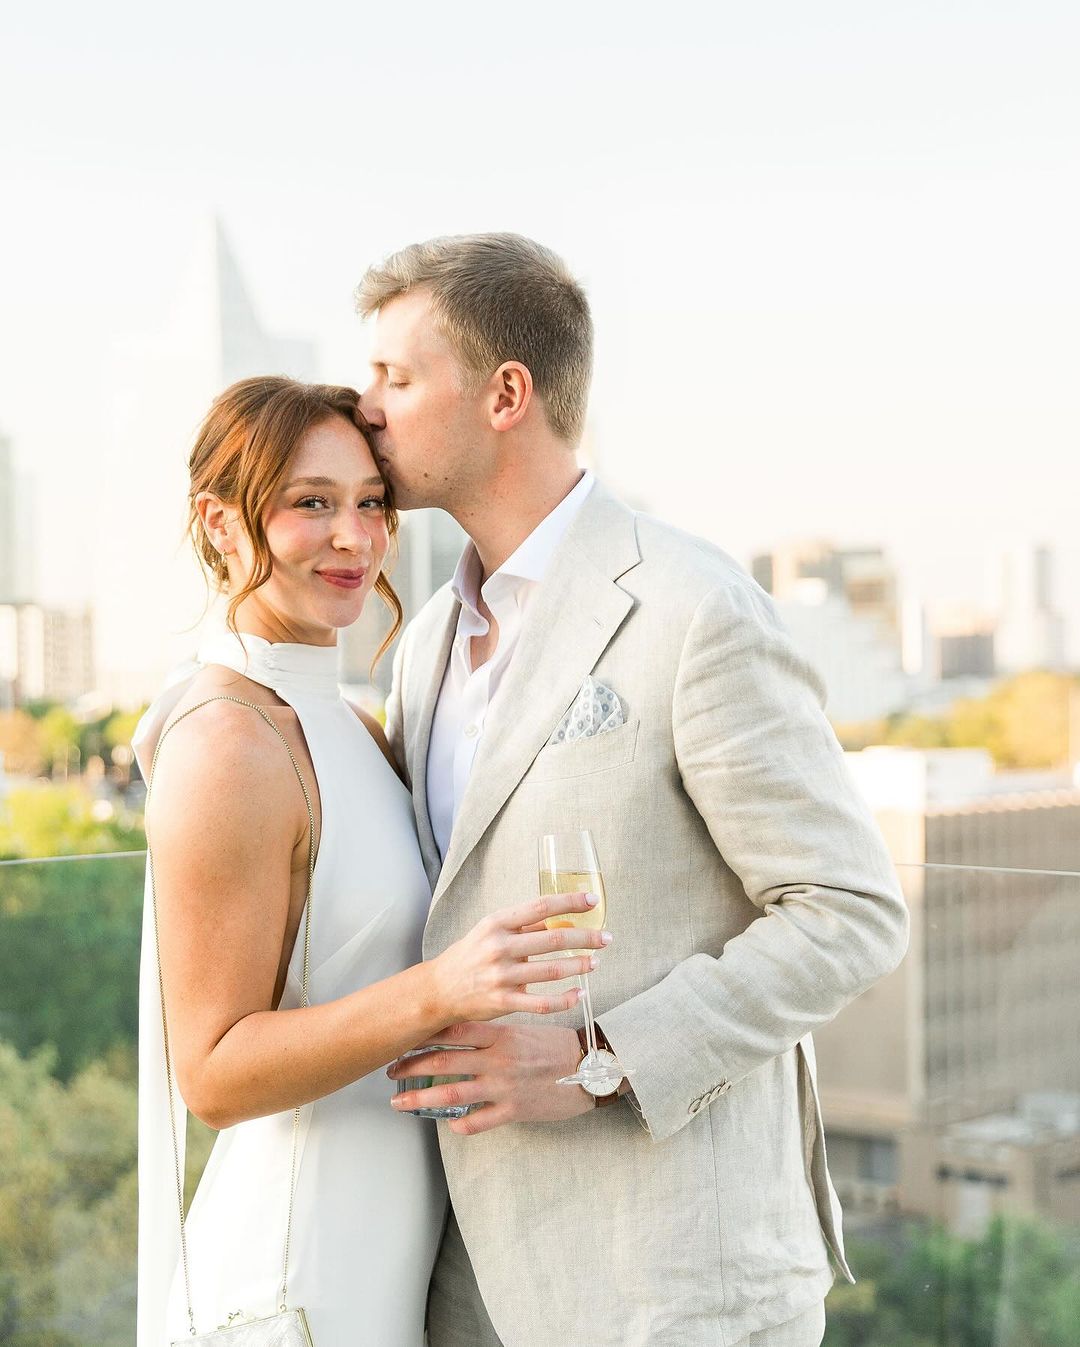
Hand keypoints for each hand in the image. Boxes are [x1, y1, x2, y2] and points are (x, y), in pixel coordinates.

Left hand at [389, 1020, 592, 1133]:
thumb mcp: (524, 1029)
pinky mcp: (515, 1110)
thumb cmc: (557, 1047)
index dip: (424, 1033)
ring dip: (420, 1098)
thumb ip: (494, 1033)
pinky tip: (448, 1125)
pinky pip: (479, 1121)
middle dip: (411, 1066)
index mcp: (500, 1035)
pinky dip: (460, 1124)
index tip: (403, 1036)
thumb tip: (462, 1031)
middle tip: (390, 1071)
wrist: (591, 1067)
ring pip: (452, 1092)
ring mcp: (504, 1086)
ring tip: (399, 1102)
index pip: (453, 1030)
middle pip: (444, 1060)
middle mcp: (497, 1059)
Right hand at [428, 892, 609, 1023]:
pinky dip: (566, 999)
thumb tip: (561, 917)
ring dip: (580, 966)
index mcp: (497, 924)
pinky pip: (543, 1003)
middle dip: (586, 938)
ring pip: (552, 971)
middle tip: (606, 938)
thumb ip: (522, 926)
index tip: (593, 900)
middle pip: (553, 939)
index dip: (570, 902)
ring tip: (595, 962)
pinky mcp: (504, 1003)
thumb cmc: (469, 956)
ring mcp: (502, 977)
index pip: (541, 907)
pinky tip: (580, 993)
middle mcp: (499, 947)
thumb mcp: (490, 931)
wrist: (439, 990)